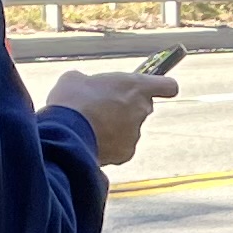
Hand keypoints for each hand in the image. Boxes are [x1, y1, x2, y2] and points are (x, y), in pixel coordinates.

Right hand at [45, 64, 173, 166]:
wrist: (65, 133)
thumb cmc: (71, 100)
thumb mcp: (76, 79)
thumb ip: (90, 81)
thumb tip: (84, 85)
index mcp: (136, 86)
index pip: (168, 86)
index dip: (162, 86)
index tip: (157, 87)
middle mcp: (141, 110)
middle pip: (142, 108)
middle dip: (125, 108)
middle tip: (102, 108)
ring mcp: (135, 134)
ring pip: (128, 129)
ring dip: (114, 128)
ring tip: (90, 126)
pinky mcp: (126, 154)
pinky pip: (119, 148)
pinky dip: (108, 146)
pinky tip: (89, 141)